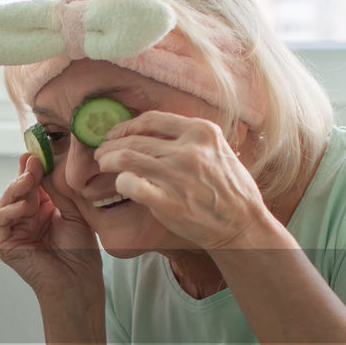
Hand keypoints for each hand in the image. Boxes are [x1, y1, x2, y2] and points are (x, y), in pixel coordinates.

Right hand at [0, 153, 102, 298]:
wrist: (79, 281)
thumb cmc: (80, 251)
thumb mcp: (73, 211)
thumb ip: (57, 190)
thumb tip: (43, 164)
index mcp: (42, 208)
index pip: (32, 182)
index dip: (33, 167)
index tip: (39, 152)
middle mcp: (25, 217)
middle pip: (17, 188)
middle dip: (25, 174)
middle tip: (35, 162)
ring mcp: (13, 230)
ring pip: (5, 200)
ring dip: (17, 188)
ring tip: (31, 181)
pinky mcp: (5, 244)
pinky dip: (10, 209)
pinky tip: (26, 206)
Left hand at [95, 111, 271, 249]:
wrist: (243, 225)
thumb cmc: (231, 189)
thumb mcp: (218, 150)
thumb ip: (191, 140)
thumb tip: (154, 134)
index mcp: (201, 132)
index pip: (152, 119)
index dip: (128, 125)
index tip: (117, 133)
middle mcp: (188, 149)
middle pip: (135, 138)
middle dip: (112, 143)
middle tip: (103, 151)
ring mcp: (177, 175)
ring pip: (127, 157)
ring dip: (109, 159)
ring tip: (103, 164)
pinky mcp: (168, 201)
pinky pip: (131, 184)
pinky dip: (121, 181)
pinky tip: (121, 184)